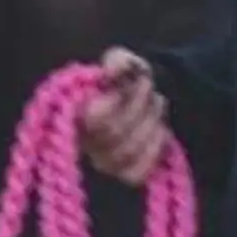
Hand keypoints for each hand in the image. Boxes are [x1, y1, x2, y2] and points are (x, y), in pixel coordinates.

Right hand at [78, 47, 170, 187]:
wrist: (145, 99)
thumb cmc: (126, 81)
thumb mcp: (123, 63)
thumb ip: (116, 63)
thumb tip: (112, 72)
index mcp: (76, 112)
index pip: (92, 117)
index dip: (115, 100)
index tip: (125, 81)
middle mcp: (86, 142)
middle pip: (116, 132)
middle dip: (140, 103)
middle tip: (147, 85)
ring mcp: (105, 161)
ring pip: (131, 149)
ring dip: (151, 120)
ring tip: (155, 102)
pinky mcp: (125, 174)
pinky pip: (141, 169)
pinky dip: (155, 146)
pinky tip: (159, 130)